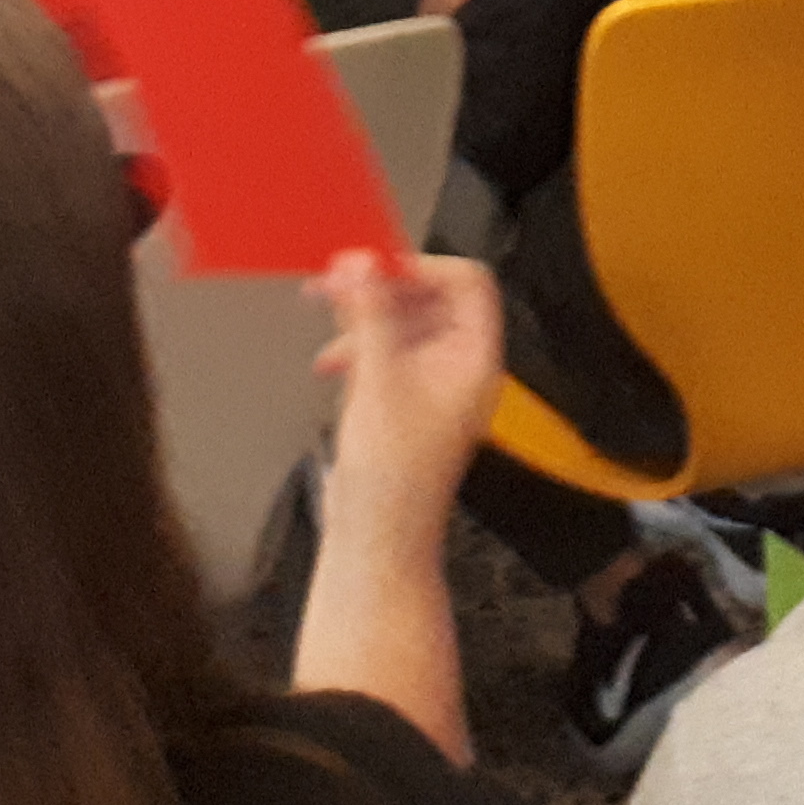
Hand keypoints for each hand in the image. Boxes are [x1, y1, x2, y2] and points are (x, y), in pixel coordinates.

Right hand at [313, 251, 505, 511]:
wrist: (376, 540)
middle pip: (432, 298)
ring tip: (328, 319)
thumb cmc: (393, 480)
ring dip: (365, 316)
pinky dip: (360, 345)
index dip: (421, 266)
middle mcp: (461, 367)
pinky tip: (332, 362)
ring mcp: (434, 384)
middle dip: (383, 288)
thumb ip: (370, 315)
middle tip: (337, 281)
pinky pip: (389, 351)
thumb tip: (363, 263)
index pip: (467, 282)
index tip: (374, 265)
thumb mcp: (377, 381)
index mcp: (475, 359)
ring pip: (405, 322)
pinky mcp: (407, 400)